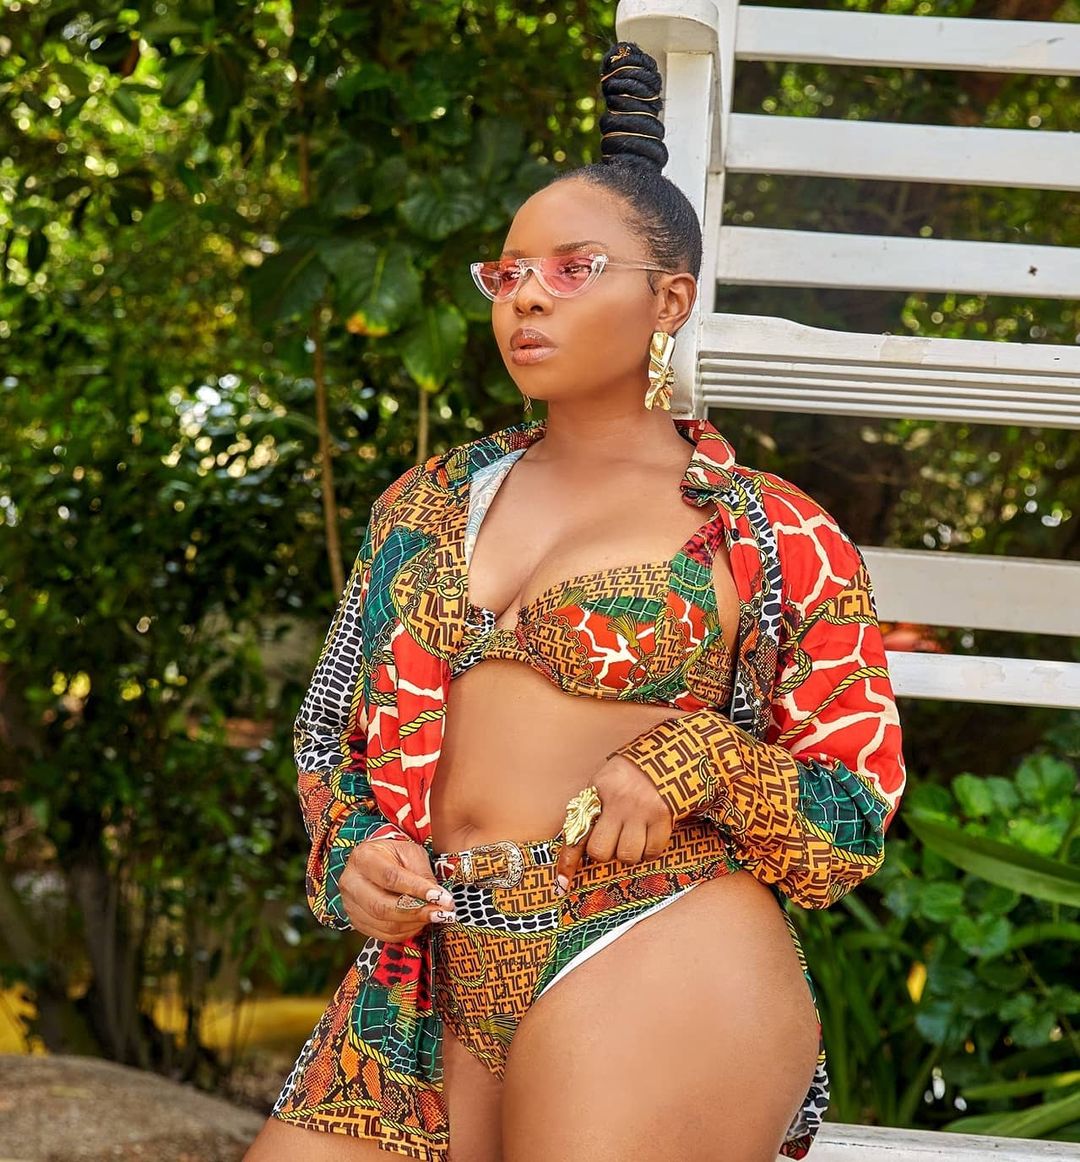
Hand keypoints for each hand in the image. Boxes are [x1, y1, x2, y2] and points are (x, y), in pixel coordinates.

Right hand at [339, 836, 456, 940]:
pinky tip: (420, 922)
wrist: (376, 862)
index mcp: (363, 858)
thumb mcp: (410, 853)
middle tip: (442, 913)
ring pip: (384, 924)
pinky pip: (384, 935)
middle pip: (382, 906)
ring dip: (415, 924)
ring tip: (435, 916)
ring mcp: (351, 905)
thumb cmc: (394, 855)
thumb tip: (438, 899)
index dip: (418, 890)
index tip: (442, 897)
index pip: (391, 878)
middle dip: (417, 912)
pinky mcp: (357, 922)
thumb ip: (422, 874)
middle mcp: (351, 883)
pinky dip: (406, 932)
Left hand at [554, 754, 672, 894]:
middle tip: (613, 839)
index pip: (576, 831)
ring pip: (627, 856)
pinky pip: (651, 852)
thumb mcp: (602, 783)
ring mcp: (641, 811)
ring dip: (629, 853)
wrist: (665, 756)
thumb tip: (577, 845)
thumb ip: (590, 810)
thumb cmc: (628, 774)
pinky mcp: (662, 818)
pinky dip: (649, 851)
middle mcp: (617, 802)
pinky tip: (648, 836)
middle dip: (605, 852)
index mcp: (597, 792)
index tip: (562, 884)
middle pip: (600, 851)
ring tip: (632, 836)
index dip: (568, 861)